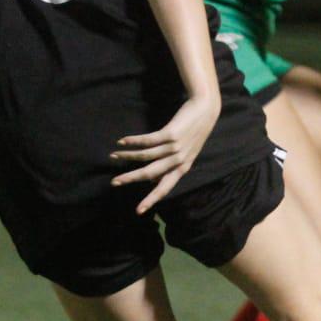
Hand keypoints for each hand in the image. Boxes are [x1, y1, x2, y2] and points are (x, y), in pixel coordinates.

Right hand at [109, 93, 221, 214]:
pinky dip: (133, 141)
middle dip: (131, 178)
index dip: (151, 199)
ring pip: (146, 156)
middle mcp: (178, 160)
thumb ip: (172, 167)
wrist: (206, 109)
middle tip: (115, 182)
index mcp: (183, 168)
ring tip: (114, 155)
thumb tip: (153, 181)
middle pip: (150, 173)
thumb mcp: (187, 153)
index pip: (165, 188)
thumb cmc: (194, 131)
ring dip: (128, 156)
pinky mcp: (170, 134)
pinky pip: (147, 140)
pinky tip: (122, 142)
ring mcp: (175, 147)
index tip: (138, 211)